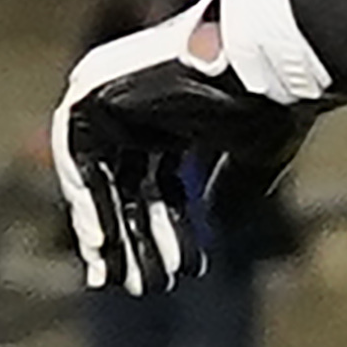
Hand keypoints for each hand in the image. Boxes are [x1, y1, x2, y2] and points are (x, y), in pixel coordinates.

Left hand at [54, 0, 346, 298]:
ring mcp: (111, 95)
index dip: (163, 233)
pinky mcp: (93, 92)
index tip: (173, 279)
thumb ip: (231, 190)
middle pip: (124, 185)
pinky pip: (75, 155)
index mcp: (172, 115)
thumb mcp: (255, 159)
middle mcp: (136, 106)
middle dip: (132, 241)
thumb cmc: (270, 101)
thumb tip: (218, 227)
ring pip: (97, 176)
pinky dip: (85, 198)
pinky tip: (103, 241)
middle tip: (141, 287)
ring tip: (118, 276)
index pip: (154, 183)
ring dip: (107, 228)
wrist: (264, 58)